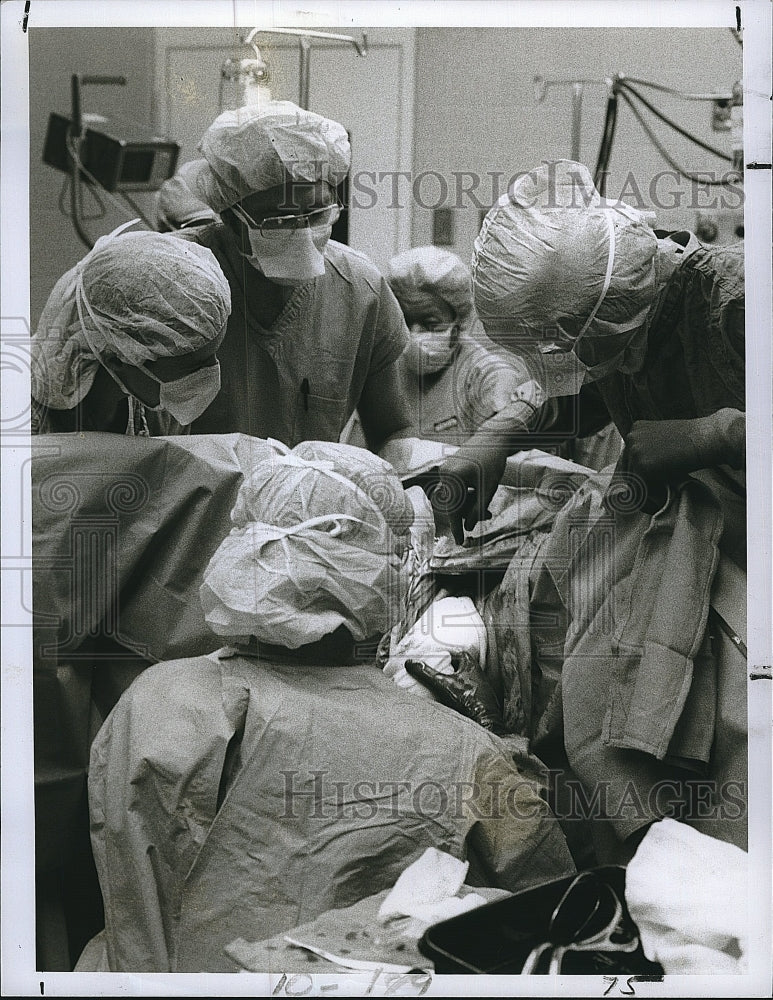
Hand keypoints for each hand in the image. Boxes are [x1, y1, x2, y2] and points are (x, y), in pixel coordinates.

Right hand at [405, 651, 505, 734]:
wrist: (485, 720)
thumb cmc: (467, 699)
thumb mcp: (443, 684)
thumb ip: (426, 673)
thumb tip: (410, 663)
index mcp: (469, 662)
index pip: (451, 654)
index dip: (440, 657)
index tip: (429, 662)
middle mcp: (476, 670)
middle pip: (455, 666)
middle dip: (444, 670)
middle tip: (431, 674)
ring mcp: (479, 683)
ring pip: (460, 678)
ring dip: (450, 681)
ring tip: (437, 686)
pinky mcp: (480, 695)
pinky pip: (465, 689)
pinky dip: (456, 691)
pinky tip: (449, 698)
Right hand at [434, 447, 506, 544]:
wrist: (494, 437)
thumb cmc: (492, 460)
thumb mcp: (488, 488)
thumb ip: (478, 509)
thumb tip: (468, 527)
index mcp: (452, 478)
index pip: (452, 509)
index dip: (457, 528)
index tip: (461, 542)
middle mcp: (445, 474)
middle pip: (453, 504)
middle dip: (468, 514)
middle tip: (487, 518)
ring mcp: (446, 470)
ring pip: (456, 497)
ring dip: (470, 505)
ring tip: (487, 508)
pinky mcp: (451, 469)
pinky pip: (456, 488)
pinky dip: (468, 495)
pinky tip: (481, 495)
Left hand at [607, 413, 741, 514]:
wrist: (711, 439)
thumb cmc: (693, 443)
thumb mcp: (663, 442)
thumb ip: (648, 453)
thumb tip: (635, 477)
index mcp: (635, 429)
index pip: (627, 460)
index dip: (638, 477)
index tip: (650, 487)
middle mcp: (631, 437)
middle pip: (626, 472)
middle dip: (641, 486)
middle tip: (657, 495)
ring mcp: (635, 451)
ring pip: (632, 483)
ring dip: (645, 494)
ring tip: (661, 497)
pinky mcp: (643, 466)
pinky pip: (639, 492)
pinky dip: (649, 501)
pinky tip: (661, 501)